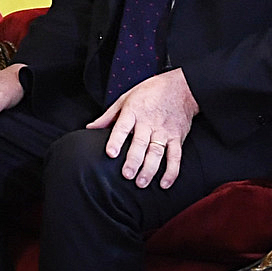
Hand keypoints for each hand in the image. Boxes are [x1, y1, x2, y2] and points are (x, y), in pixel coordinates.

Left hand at [88, 69, 197, 188]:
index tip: (111, 153)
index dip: (116, 141)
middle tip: (127, 175)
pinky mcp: (177, 137)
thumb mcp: (126, 98)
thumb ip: (109, 116)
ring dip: (150, 169)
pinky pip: (176, 156)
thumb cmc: (150, 92)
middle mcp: (149, 123)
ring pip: (157, 152)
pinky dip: (171, 171)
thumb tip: (90, 128)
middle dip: (133, 160)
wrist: (181, 87)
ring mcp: (164, 131)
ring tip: (141, 182)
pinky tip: (164, 183)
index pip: (123, 127)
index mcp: (133, 112)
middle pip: (140, 144)